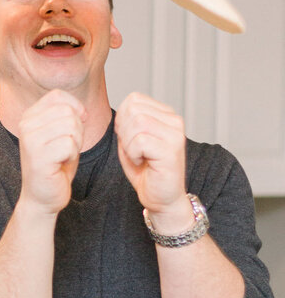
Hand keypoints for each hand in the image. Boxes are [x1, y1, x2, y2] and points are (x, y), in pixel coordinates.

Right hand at [16, 90, 85, 214]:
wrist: (42, 196)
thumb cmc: (54, 166)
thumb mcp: (59, 134)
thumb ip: (66, 115)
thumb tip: (82, 110)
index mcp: (29, 116)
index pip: (58, 95)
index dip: (75, 108)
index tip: (76, 125)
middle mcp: (26, 124)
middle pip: (68, 111)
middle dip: (77, 131)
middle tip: (66, 148)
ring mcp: (30, 140)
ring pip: (71, 126)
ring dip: (75, 143)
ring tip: (63, 156)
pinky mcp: (38, 156)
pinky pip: (69, 144)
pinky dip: (72, 156)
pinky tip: (60, 164)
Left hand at [114, 92, 191, 228]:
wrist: (161, 198)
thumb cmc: (145, 170)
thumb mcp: (130, 140)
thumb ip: (126, 121)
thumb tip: (123, 110)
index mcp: (166, 114)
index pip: (134, 99)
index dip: (122, 119)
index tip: (130, 139)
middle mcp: (174, 120)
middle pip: (133, 109)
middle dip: (124, 131)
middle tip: (133, 150)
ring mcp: (175, 134)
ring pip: (137, 122)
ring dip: (128, 143)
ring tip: (139, 156)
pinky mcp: (171, 149)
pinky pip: (140, 141)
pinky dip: (133, 154)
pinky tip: (142, 162)